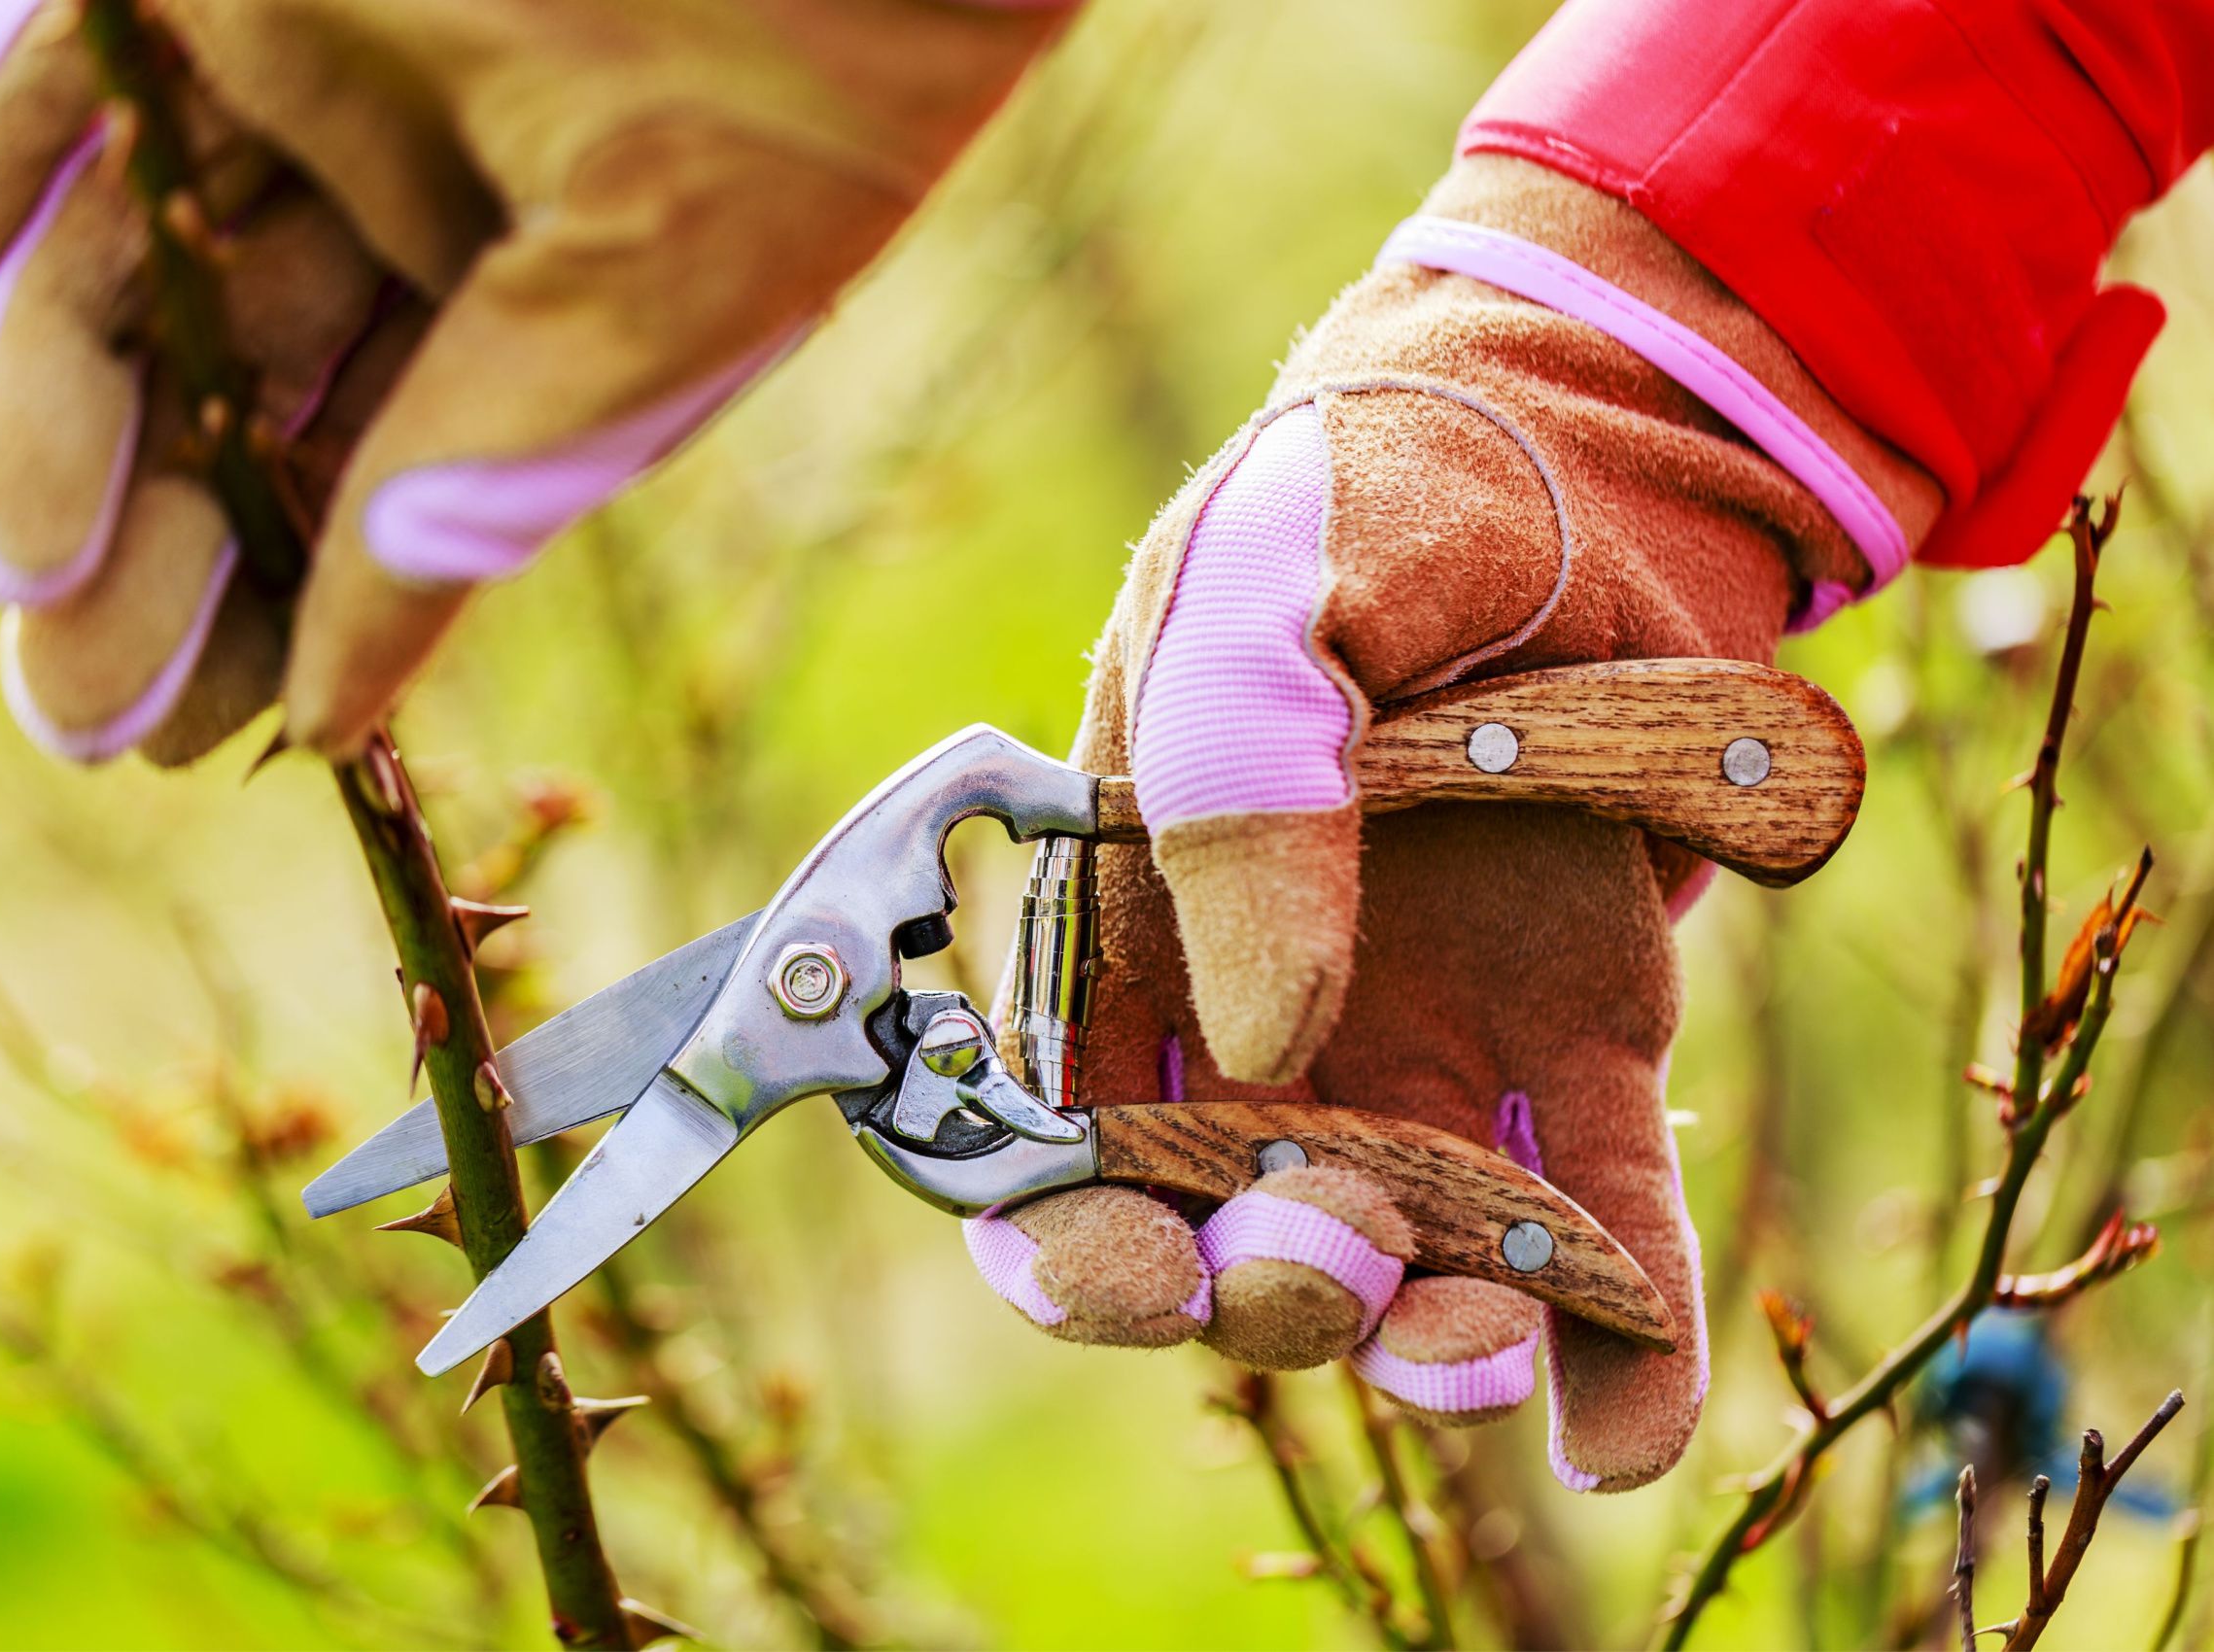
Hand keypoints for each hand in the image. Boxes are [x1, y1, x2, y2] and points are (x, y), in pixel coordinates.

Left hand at [0, 0, 1067, 762]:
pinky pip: (37, 90)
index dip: (286, 605)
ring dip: (46, 421)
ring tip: (15, 569)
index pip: (378, 464)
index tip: (201, 737)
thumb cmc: (815, 68)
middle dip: (156, 547)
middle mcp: (404, 169)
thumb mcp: (650, 312)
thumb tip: (339, 707)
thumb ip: (479, 487)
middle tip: (83, 704)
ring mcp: (294, 53)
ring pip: (126, 263)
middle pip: (233, 385)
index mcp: (540, 272)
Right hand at [968, 155, 1936, 1491]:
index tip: (1135, 1272)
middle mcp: (1260, 1021)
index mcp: (1130, 928)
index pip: (1054, 1138)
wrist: (1591, 450)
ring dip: (1429, 1342)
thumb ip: (1233, 766)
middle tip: (1333, 1258)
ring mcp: (1424, 1046)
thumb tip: (1267, 1030)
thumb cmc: (1382, 495)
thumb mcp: (1276, 579)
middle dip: (1259, 1296)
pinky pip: (1592, 1222)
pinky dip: (1612, 1345)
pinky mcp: (1581, 1047)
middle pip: (1222, 1234)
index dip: (1071, 1242)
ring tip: (1489, 1340)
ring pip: (1403, 1258)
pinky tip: (1622, 1425)